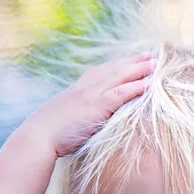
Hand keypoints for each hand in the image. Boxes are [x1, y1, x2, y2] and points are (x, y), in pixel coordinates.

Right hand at [20, 52, 155, 157]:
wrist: (38, 137)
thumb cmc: (48, 135)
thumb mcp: (63, 120)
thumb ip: (76, 115)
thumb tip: (82, 121)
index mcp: (78, 90)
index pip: (101, 72)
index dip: (118, 65)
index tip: (131, 60)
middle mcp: (85, 88)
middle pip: (114, 69)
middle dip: (133, 61)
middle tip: (151, 56)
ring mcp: (90, 95)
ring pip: (119, 77)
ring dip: (139, 70)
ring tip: (156, 64)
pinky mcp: (95, 106)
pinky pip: (120, 94)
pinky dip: (135, 87)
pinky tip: (149, 84)